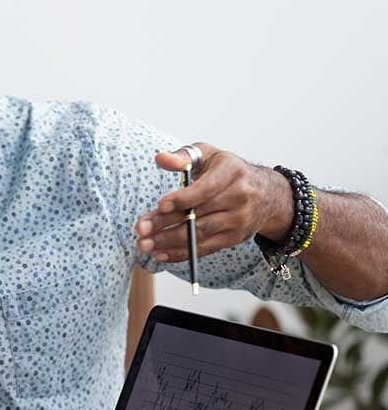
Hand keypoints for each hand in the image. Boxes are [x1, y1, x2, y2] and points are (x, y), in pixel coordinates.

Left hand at [134, 143, 292, 262]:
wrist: (267, 193)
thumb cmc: (227, 171)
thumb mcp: (209, 155)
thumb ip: (183, 156)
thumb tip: (160, 159)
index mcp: (231, 172)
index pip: (206, 189)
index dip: (183, 198)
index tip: (160, 206)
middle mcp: (239, 198)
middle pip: (198, 214)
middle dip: (166, 223)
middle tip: (141, 230)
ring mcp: (239, 220)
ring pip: (200, 234)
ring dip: (169, 241)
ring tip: (144, 244)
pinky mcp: (235, 238)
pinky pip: (206, 248)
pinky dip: (182, 253)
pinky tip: (161, 254)